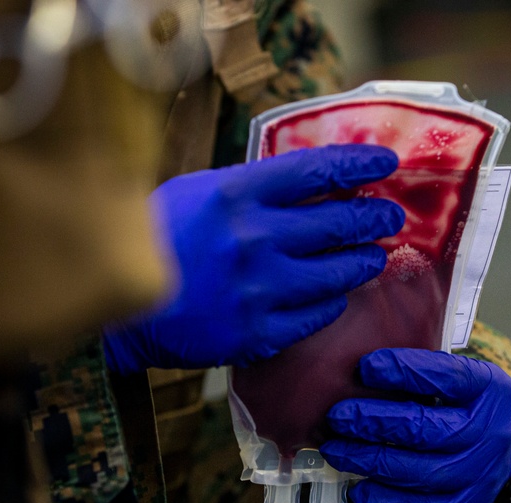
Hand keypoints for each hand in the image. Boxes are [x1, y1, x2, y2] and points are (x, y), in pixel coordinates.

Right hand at [102, 144, 404, 371]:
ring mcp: (260, 289)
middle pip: (340, 223)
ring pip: (338, 273)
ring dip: (364, 262)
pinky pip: (318, 314)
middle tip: (390, 216)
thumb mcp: (196, 194)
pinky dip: (332, 302)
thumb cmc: (155, 241)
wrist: (120, 308)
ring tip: (372, 257)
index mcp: (236, 194)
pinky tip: (335, 294)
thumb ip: (250, 188)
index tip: (386, 162)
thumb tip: (310, 183)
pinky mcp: (259, 331)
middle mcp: (255, 238)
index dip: (360, 163)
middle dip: (375, 217)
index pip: (318, 170)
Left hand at [319, 349, 510, 502]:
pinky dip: (388, 499)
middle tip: (338, 417)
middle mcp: (490, 433)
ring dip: (370, 462)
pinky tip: (360, 488)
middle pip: (426, 430)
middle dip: (373, 422)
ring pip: (420, 473)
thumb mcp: (458, 375)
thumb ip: (421, 370)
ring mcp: (482, 475)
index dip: (404, 371)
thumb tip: (363, 369)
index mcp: (488, 389)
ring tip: (337, 452)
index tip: (366, 367)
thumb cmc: (467, 403)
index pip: (445, 377)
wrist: (505, 444)